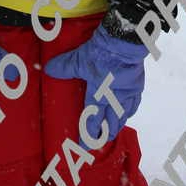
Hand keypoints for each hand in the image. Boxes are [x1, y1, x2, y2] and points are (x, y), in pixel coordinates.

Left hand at [44, 24, 146, 145]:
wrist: (125, 39)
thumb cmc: (101, 51)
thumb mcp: (79, 58)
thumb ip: (64, 66)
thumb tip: (48, 69)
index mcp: (99, 94)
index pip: (93, 120)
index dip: (88, 134)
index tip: (84, 146)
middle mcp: (115, 98)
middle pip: (111, 122)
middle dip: (105, 134)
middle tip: (99, 141)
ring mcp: (128, 92)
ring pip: (124, 115)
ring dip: (117, 124)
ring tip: (113, 130)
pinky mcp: (138, 84)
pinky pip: (135, 103)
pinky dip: (130, 110)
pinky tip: (127, 111)